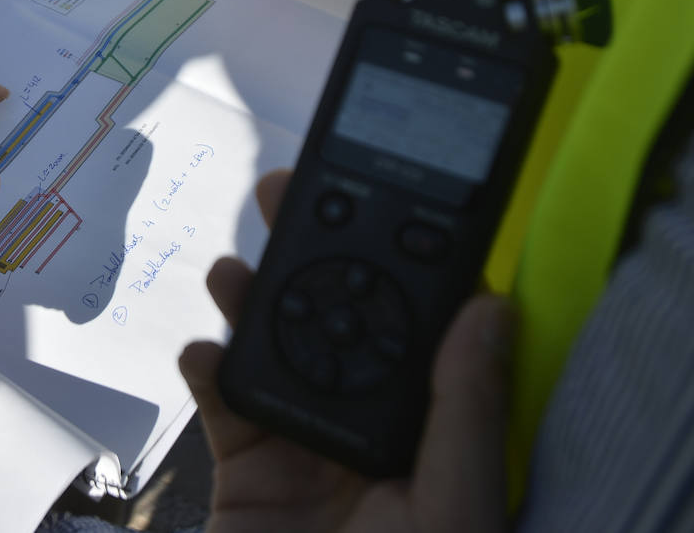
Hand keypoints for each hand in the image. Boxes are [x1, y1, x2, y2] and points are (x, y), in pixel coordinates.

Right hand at [178, 170, 514, 532]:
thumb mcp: (454, 511)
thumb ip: (466, 412)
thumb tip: (492, 307)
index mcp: (434, 432)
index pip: (422, 326)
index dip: (404, 255)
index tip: (379, 194)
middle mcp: (371, 428)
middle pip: (340, 318)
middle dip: (309, 254)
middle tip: (282, 193)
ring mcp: (305, 445)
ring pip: (275, 346)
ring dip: (250, 299)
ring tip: (231, 269)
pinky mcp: (247, 468)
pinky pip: (224, 402)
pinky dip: (206, 367)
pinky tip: (202, 351)